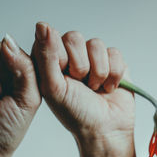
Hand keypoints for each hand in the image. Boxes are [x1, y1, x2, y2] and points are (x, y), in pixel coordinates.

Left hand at [32, 22, 134, 156]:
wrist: (105, 130)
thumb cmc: (76, 114)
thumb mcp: (53, 88)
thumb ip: (45, 56)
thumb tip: (42, 26)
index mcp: (51, 63)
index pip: (50, 38)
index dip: (59, 56)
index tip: (64, 77)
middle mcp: (70, 58)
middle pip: (74, 37)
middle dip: (80, 65)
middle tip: (80, 84)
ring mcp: (92, 59)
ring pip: (96, 44)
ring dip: (97, 72)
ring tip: (95, 88)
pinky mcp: (113, 62)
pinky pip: (115, 52)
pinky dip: (113, 74)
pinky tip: (108, 88)